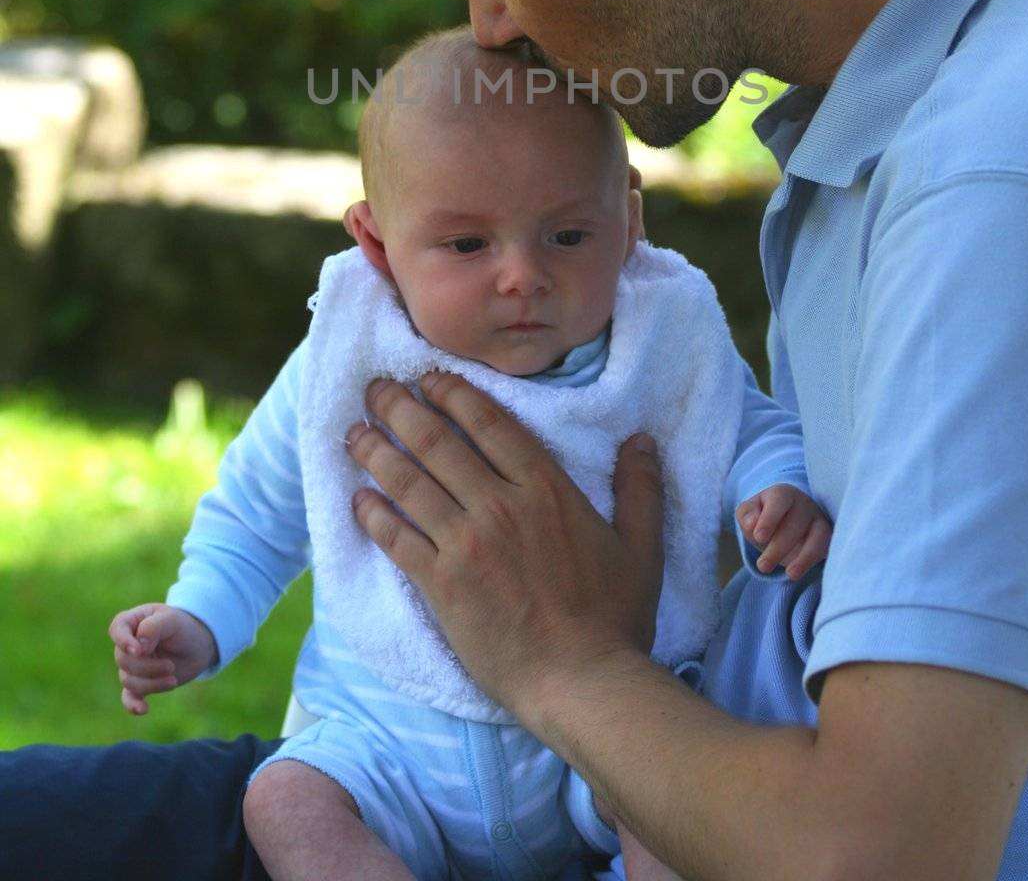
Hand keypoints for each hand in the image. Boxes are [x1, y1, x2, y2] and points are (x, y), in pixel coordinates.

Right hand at [108, 602, 218, 715]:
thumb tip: (137, 649)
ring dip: (151, 684)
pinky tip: (143, 710)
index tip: (139, 651)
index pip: (117, 629)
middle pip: (123, 660)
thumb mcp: (172, 620)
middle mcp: (128, 644)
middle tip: (170, 666)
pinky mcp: (140, 683)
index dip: (124, 641)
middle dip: (147, 667)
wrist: (198, 647)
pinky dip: (133, 705)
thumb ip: (153, 628)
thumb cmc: (184, 627)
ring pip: (128, 680)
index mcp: (133, 622)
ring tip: (173, 680)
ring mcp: (133, 665)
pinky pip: (128, 697)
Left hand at [347, 373, 663, 728]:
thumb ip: (640, 489)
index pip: (488, 423)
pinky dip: (373, 515)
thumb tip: (642, 440)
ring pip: (409, 483)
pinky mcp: (441, 586)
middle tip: (375, 389)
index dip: (453, 393)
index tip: (428, 377)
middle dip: (401, 409)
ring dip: (376, 453)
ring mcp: (466, 544)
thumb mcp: (641, 547)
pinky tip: (356, 499)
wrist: (582, 683)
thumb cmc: (615, 617)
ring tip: (353, 432)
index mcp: (545, 488)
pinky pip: (397, 540)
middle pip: (438, 442)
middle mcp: (499, 505)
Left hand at [735, 484, 830, 579]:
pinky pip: (826, 547)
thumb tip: (752, 524)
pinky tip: (798, 572)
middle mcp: (804, 503)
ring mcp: (818, 519)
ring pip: (817, 535)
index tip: (758, 537)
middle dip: (778, 547)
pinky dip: (814, 560)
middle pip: (795, 523)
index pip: (779, 501)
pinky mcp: (828, 536)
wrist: (782, 522)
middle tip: (762, 566)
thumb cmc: (763, 517)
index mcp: (783, 494)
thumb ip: (747, 515)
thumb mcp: (749, 513)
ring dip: (804, 556)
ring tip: (790, 574)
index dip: (769, 519)